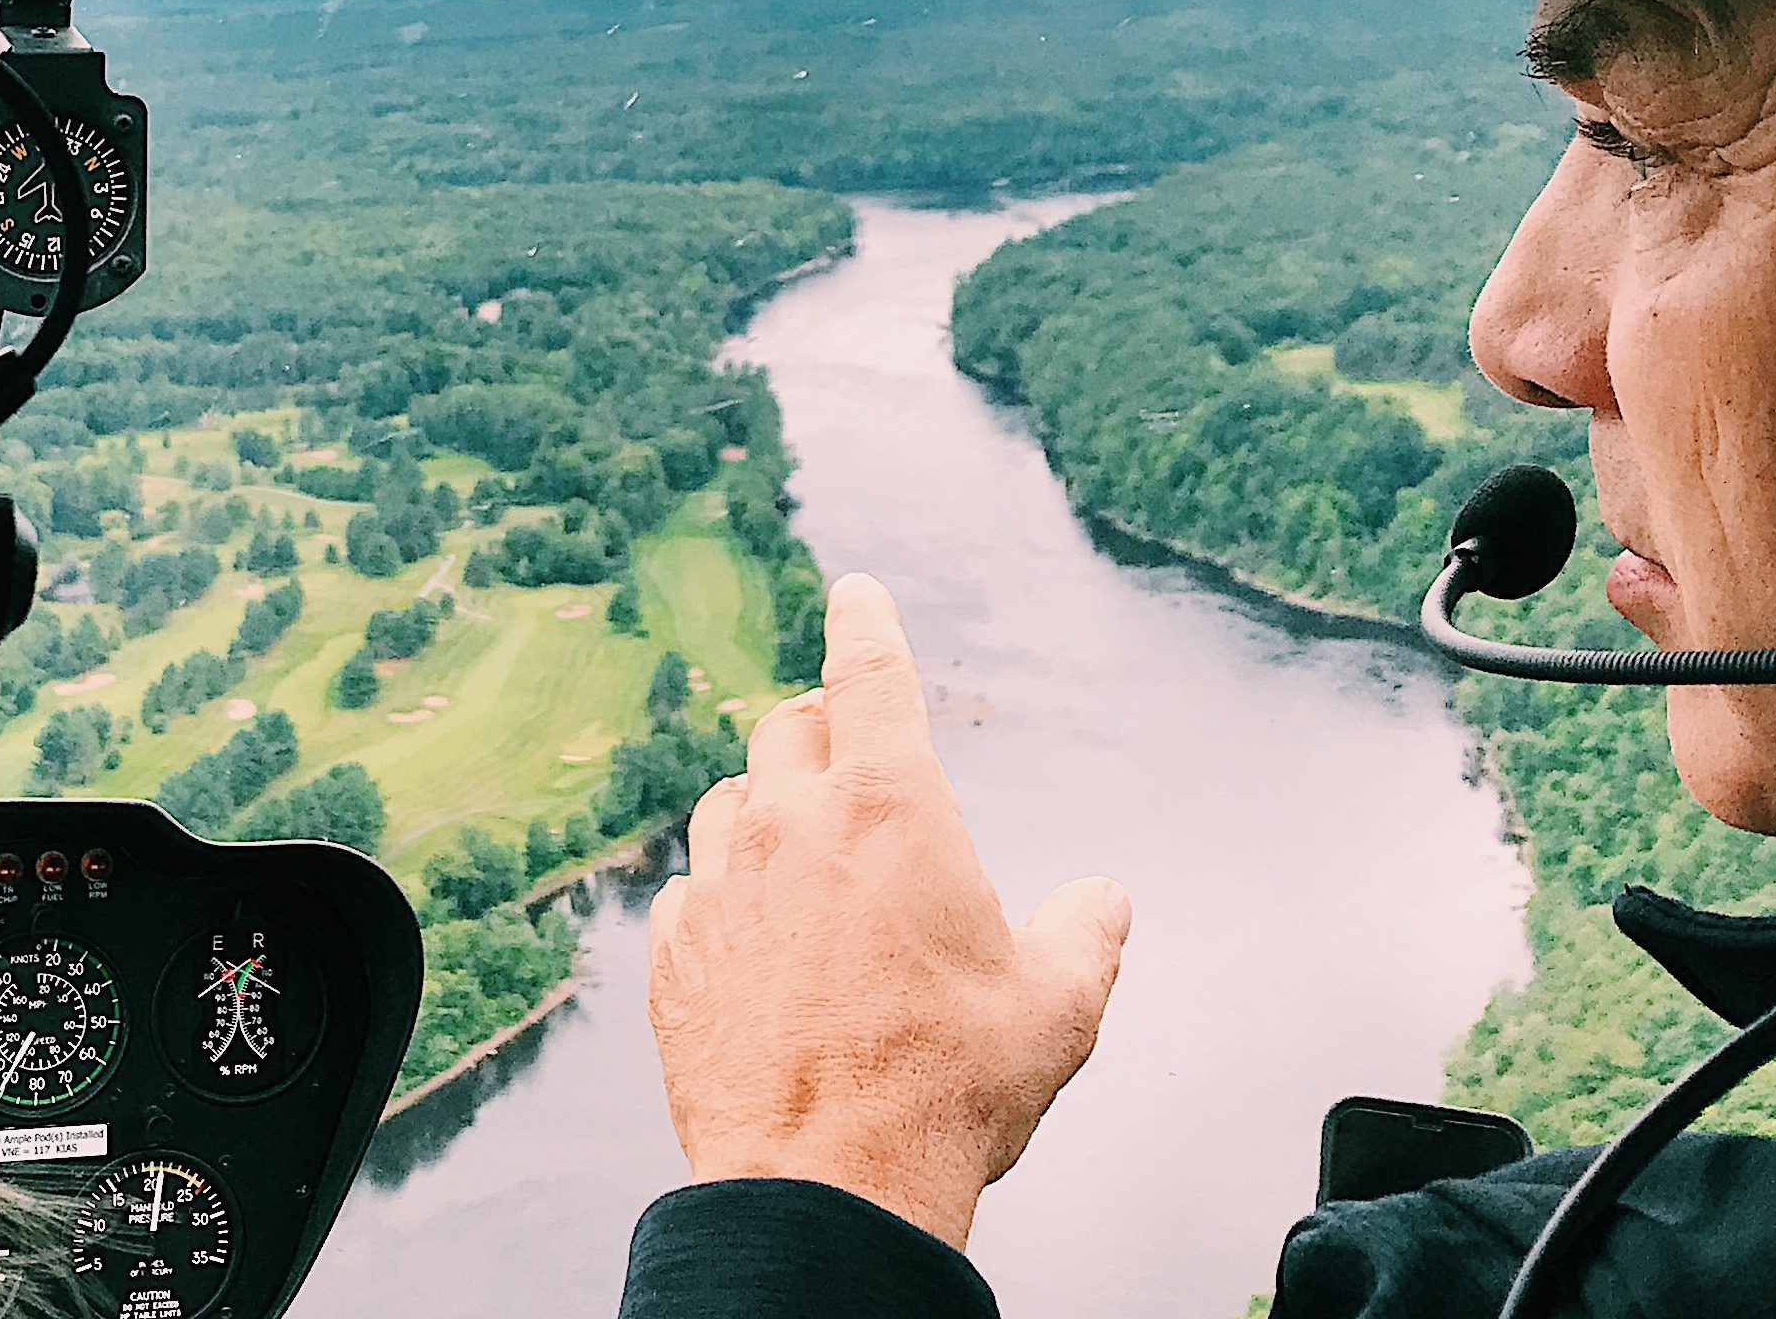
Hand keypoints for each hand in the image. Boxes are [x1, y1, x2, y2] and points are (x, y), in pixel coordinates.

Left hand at [645, 573, 1130, 1248]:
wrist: (824, 1183)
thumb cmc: (947, 1088)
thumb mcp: (1058, 1006)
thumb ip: (1086, 932)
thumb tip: (1103, 899)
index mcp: (888, 809)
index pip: (871, 675)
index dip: (867, 622)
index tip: (854, 591)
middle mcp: (788, 826)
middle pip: (789, 728)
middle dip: (824, 728)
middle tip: (849, 754)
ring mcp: (718, 886)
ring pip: (729, 801)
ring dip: (765, 807)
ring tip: (803, 852)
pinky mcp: (673, 953)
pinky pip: (688, 890)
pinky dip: (721, 893)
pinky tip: (750, 934)